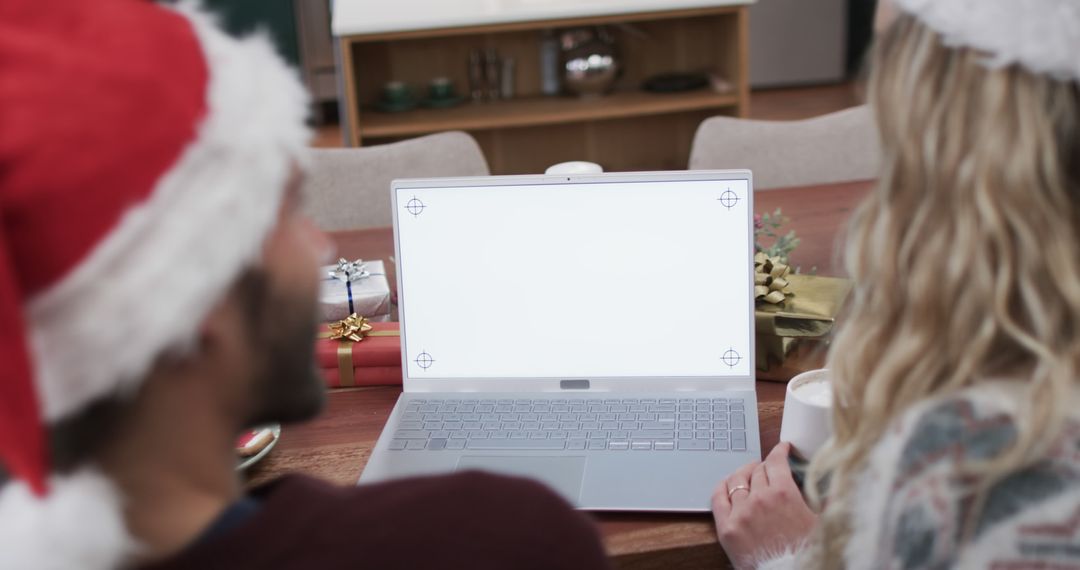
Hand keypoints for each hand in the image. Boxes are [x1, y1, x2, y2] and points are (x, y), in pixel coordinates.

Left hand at [711, 442, 817, 568]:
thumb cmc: (805, 553)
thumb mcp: (822, 525)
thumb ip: (827, 502)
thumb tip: (838, 488)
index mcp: (784, 494)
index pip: (776, 461)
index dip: (779, 451)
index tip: (782, 449)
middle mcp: (760, 498)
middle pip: (757, 470)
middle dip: (764, 466)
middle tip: (768, 468)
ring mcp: (741, 512)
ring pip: (737, 480)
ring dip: (743, 474)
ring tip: (748, 475)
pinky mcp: (727, 527)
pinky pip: (718, 497)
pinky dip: (722, 487)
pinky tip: (727, 486)